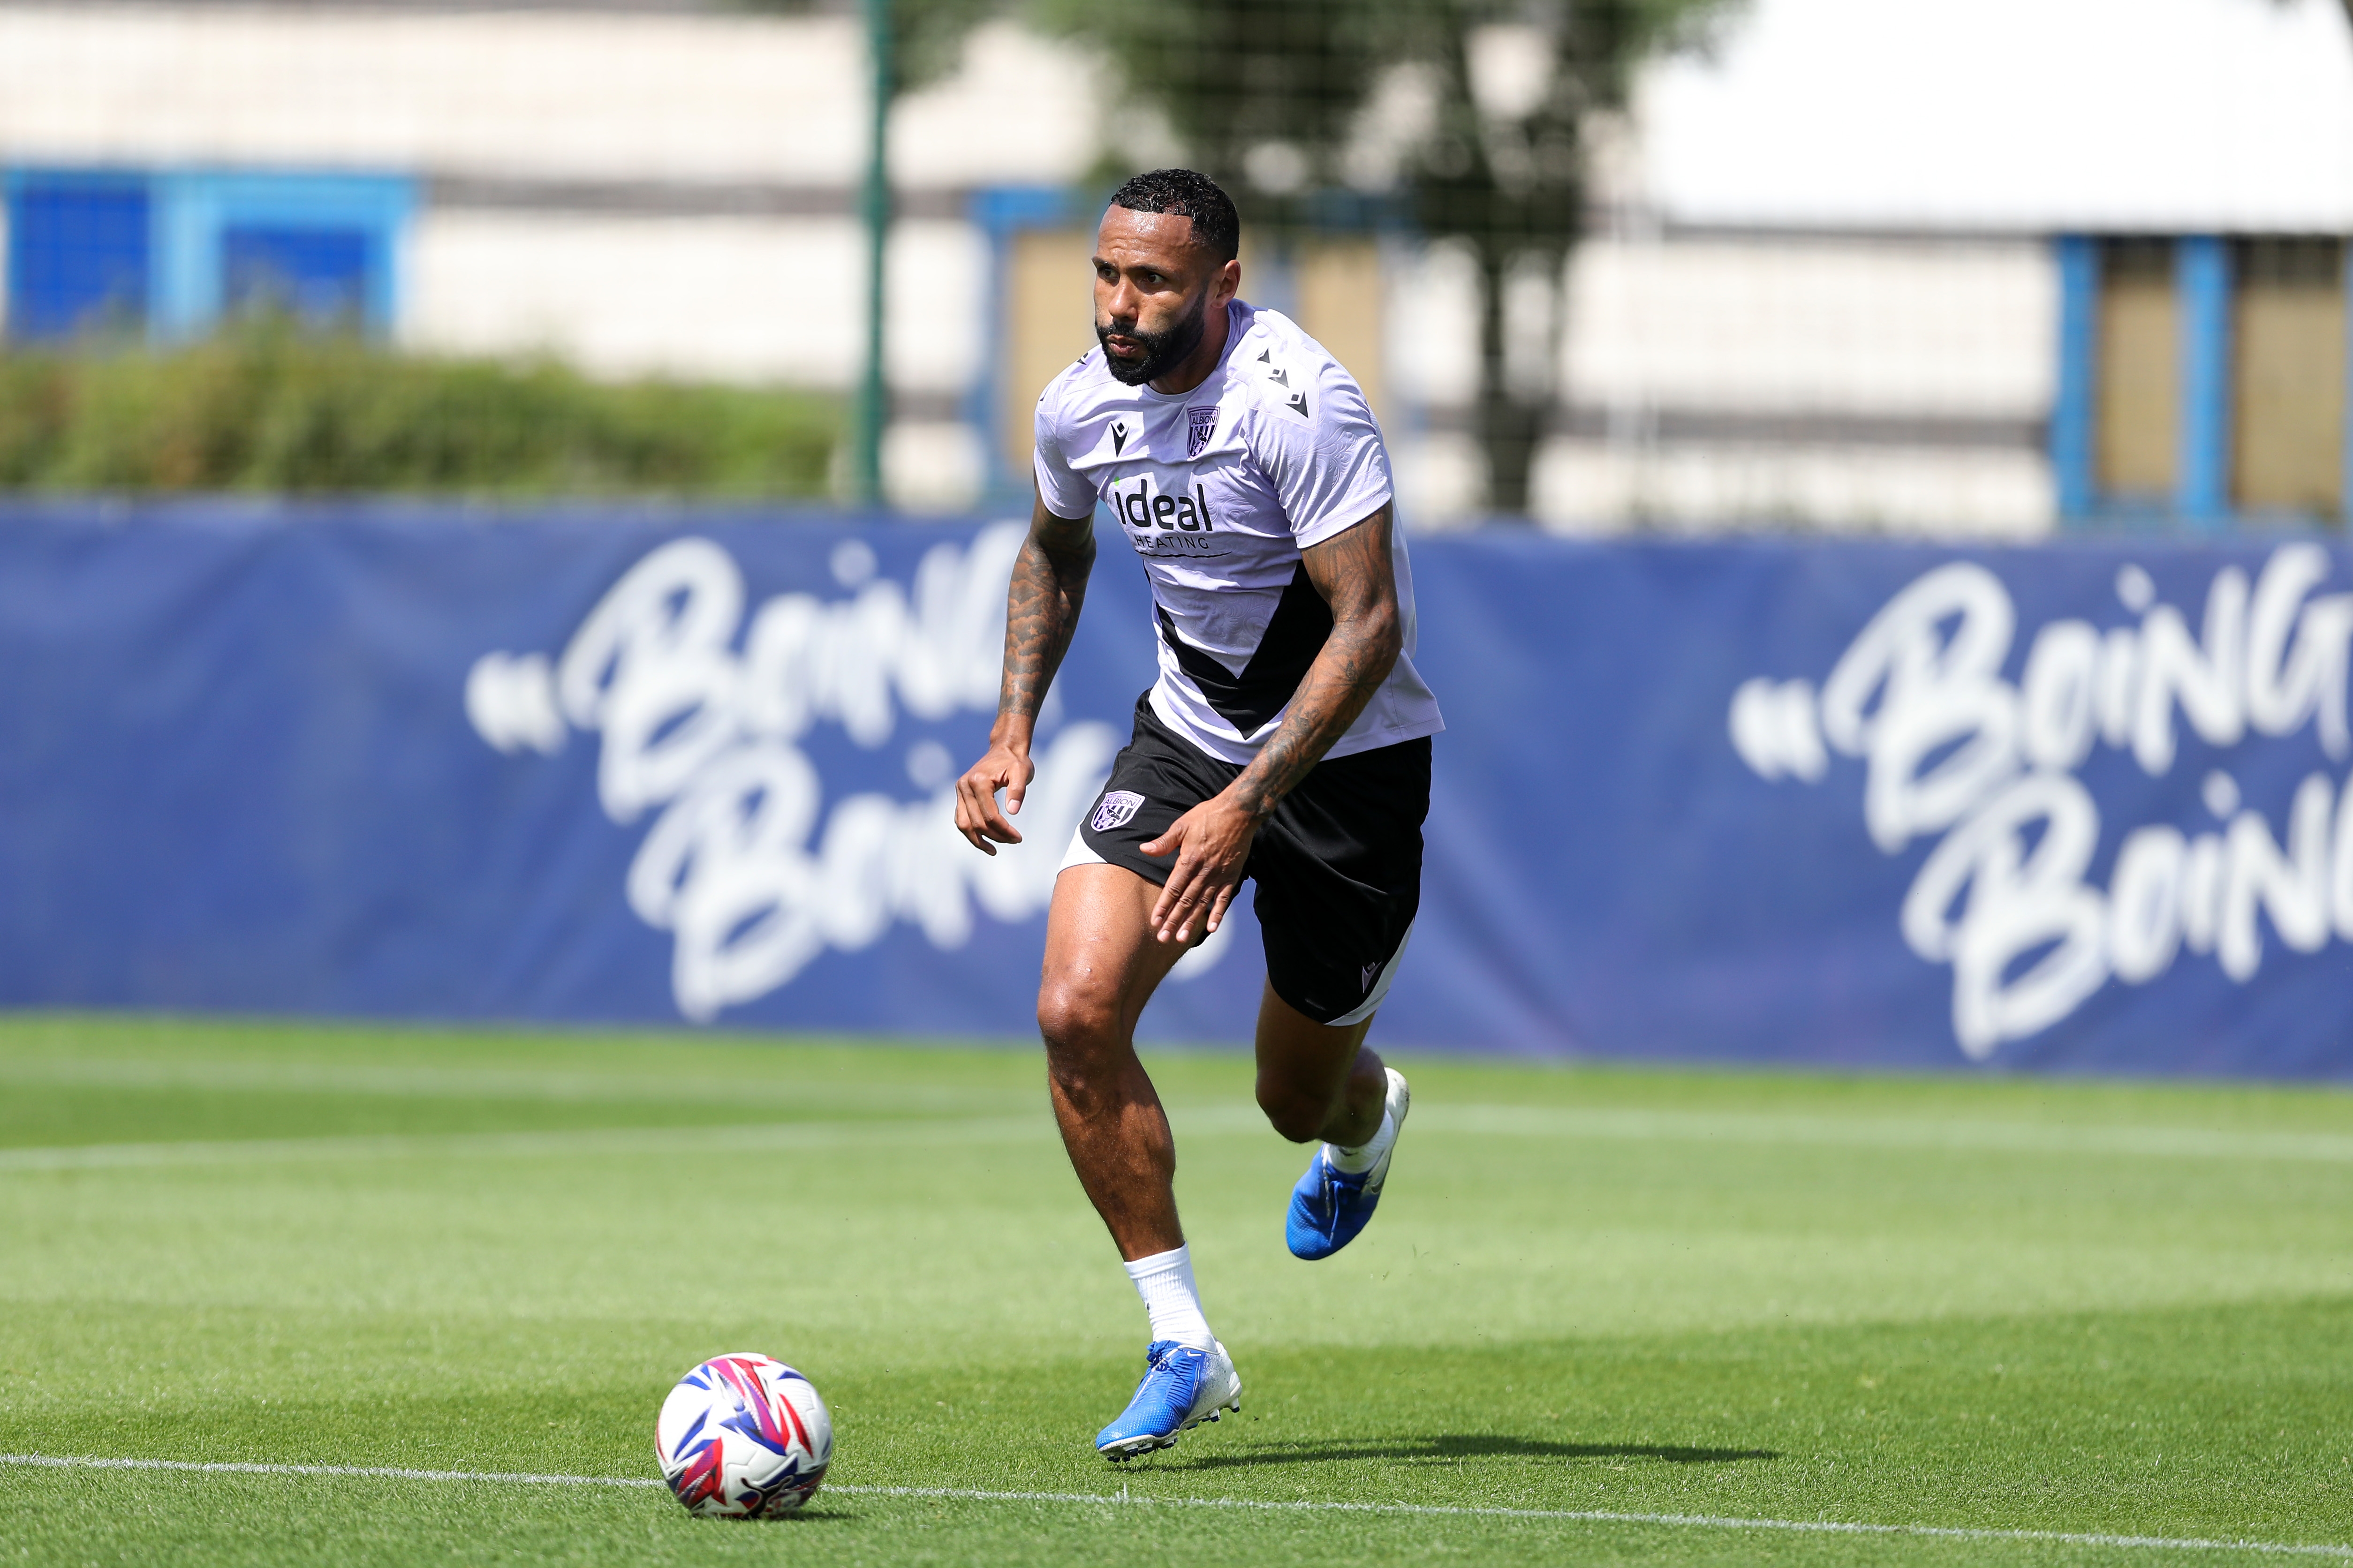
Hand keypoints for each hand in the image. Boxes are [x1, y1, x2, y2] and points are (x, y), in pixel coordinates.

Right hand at [954, 736, 1033, 854]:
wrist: (1004, 749)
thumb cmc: (1015, 761)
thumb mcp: (1022, 772)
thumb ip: (1018, 790)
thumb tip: (1012, 812)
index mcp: (978, 781)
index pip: (989, 815)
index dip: (1004, 830)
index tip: (1018, 837)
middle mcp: (964, 786)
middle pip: (977, 822)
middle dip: (996, 836)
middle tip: (1014, 840)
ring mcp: (960, 791)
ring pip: (964, 824)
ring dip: (978, 840)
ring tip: (994, 850)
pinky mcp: (961, 795)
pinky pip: (962, 819)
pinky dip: (971, 833)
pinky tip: (985, 841)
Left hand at [1139, 787, 1262, 943]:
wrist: (1239, 812)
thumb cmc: (1208, 816)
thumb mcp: (1182, 825)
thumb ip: (1164, 842)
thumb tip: (1144, 849)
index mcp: (1189, 859)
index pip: (1173, 888)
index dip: (1163, 906)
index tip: (1155, 922)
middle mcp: (1203, 871)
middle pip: (1186, 901)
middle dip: (1173, 921)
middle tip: (1163, 938)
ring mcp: (1219, 875)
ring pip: (1202, 903)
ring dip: (1191, 922)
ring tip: (1181, 938)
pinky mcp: (1232, 876)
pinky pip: (1223, 899)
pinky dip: (1218, 914)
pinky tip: (1211, 928)